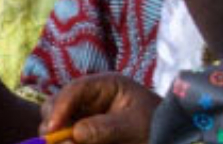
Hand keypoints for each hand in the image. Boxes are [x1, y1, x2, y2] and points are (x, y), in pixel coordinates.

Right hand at [39, 73, 160, 143]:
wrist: (171, 134)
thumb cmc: (157, 124)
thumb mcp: (134, 126)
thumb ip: (105, 129)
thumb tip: (75, 135)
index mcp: (105, 85)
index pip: (75, 90)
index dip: (59, 108)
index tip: (52, 130)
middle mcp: (91, 97)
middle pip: (58, 104)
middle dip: (52, 122)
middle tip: (50, 140)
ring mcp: (87, 114)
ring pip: (59, 121)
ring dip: (58, 133)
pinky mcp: (87, 131)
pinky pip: (70, 136)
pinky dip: (68, 140)